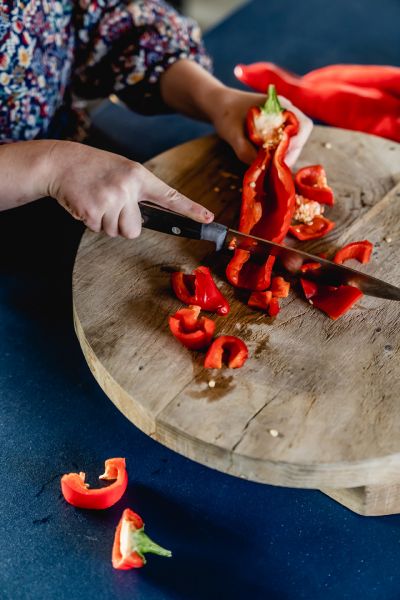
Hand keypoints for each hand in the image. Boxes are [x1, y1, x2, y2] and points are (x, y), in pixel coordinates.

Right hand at [47, 142, 213, 237]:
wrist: (61, 162)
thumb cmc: (93, 168)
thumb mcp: (122, 172)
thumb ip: (137, 192)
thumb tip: (143, 221)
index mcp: (139, 176)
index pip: (170, 196)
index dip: (190, 210)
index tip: (208, 219)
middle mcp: (128, 187)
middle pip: (135, 229)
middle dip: (122, 224)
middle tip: (109, 204)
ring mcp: (111, 199)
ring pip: (117, 232)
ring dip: (105, 222)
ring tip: (97, 199)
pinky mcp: (93, 210)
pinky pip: (99, 230)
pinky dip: (91, 221)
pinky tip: (86, 203)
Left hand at [206, 87, 312, 167]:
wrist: (219, 106)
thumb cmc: (226, 113)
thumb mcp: (231, 132)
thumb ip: (243, 148)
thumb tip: (260, 167)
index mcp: (279, 105)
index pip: (303, 124)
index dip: (297, 142)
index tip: (282, 155)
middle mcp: (285, 113)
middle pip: (300, 137)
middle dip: (290, 154)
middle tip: (274, 168)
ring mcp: (282, 123)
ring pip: (293, 144)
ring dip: (283, 157)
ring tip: (269, 167)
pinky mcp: (276, 132)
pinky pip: (283, 147)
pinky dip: (277, 157)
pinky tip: (266, 163)